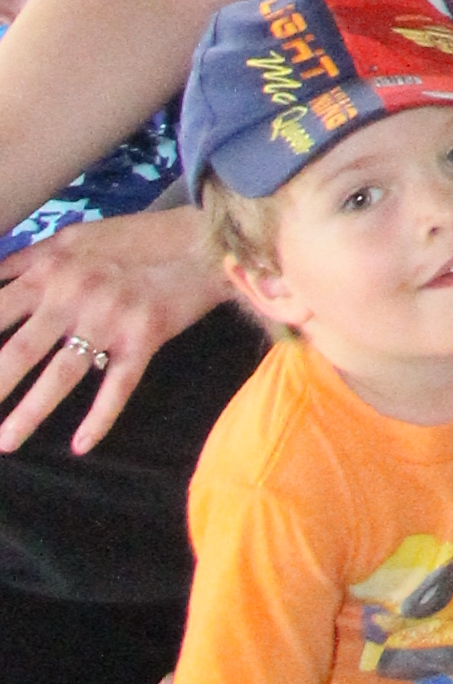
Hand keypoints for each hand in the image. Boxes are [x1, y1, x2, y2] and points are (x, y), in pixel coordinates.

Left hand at [0, 209, 230, 453]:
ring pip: (62, 374)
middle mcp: (74, 295)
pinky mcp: (144, 340)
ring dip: (29, 413)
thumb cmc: (134, 239)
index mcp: (51, 270)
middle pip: (19, 350)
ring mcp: (110, 320)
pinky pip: (118, 386)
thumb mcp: (73, 237)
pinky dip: (100, 418)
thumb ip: (27, 258)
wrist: (202, 241)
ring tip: (5, 443)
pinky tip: (81, 446)